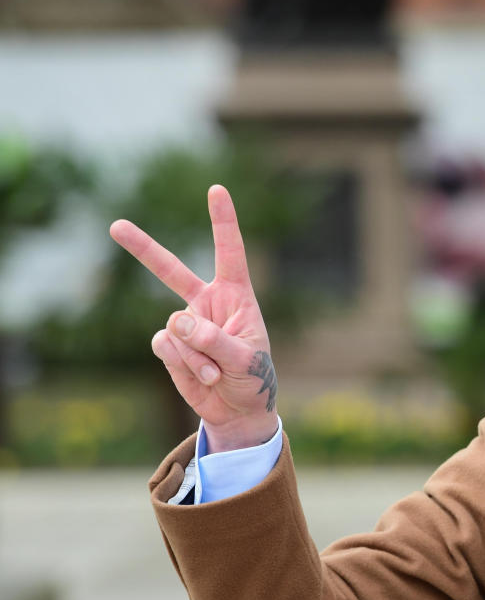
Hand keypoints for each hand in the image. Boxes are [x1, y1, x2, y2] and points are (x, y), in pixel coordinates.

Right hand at [110, 185, 279, 452]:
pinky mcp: (170, 345)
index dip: (223, 221)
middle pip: (171, 270)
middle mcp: (207, 304)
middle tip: (115, 226)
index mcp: (236, 296)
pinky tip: (205, 376)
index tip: (217, 189)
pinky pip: (165, 346)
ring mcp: (186, 324)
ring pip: (175, 327)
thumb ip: (214, 339)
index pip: (229, 252)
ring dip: (196, 353)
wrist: (238, 410)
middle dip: (142, 249)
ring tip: (217, 371)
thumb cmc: (254, 379)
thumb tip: (176, 319)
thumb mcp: (246, 360)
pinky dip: (185, 363)